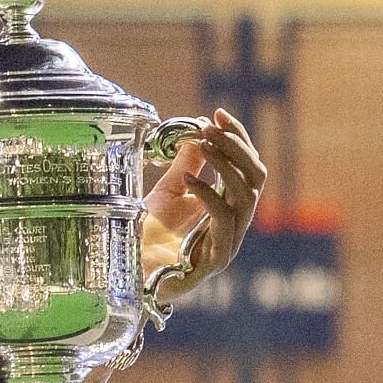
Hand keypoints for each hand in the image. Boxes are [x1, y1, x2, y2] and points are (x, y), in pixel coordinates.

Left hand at [141, 107, 266, 296]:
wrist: (126, 269)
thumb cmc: (148, 236)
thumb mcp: (168, 192)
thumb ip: (186, 165)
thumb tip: (197, 130)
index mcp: (228, 206)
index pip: (248, 167)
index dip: (238, 139)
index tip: (219, 113)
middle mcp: (235, 224)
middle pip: (256, 178)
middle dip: (237, 147)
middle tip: (211, 127)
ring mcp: (228, 243)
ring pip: (247, 196)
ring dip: (226, 164)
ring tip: (203, 145)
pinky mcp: (215, 260)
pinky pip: (223, 220)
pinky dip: (209, 194)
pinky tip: (189, 180)